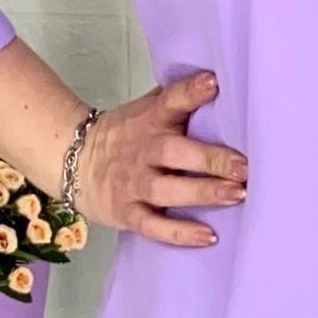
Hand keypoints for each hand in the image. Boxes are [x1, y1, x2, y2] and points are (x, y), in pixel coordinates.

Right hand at [75, 69, 246, 247]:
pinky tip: (208, 236)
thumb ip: (180, 100)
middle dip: (210, 159)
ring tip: (237, 194)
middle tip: (244, 166)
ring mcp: (133, 183)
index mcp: (151, 119)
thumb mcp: (148, 110)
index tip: (213, 83)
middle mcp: (143, 150)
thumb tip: (225, 81)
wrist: (73, 160)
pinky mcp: (126, 213)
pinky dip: (180, 232)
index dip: (191, 91)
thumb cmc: (128, 135)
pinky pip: (154, 225)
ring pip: (167, 190)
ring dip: (202, 193)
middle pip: (175, 152)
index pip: (171, 100)